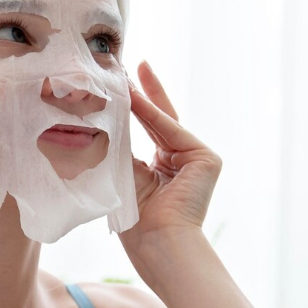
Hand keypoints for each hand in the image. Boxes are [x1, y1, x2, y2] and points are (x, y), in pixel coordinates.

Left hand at [118, 61, 222, 254]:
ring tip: (124, 76)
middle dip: (143, 92)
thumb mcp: (122, 175)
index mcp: (162, 168)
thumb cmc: (136, 221)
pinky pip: (173, 132)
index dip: (134, 106)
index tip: (121, 83)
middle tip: (130, 63)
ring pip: (164, 123)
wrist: (158, 243)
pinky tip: (135, 99)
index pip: (147, 129)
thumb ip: (118, 146)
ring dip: (143, 100)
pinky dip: (154, 117)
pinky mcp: (207, 160)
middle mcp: (182, 161)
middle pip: (159, 119)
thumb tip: (100, 116)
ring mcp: (197, 159)